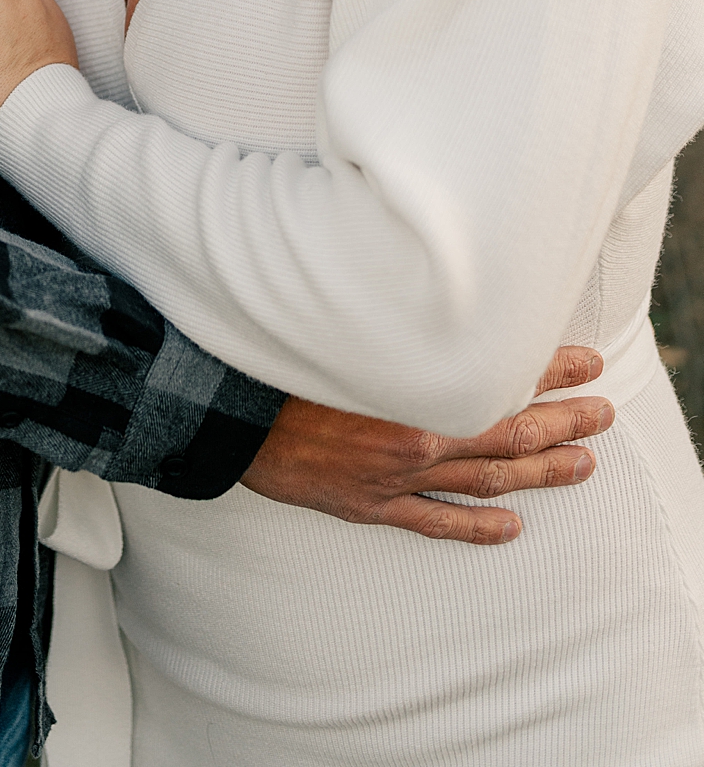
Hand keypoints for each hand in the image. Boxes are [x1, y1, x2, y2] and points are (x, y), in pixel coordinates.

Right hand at [241, 346, 614, 544]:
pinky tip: (510, 527)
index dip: (549, 369)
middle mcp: (413, 434)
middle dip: (562, 422)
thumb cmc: (278, 355)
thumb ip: (392, 320)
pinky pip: (434, 522)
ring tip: (582, 465)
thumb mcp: (342, 322)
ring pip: (484, 480)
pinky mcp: (367, 505)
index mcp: (410, 384)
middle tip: (603, 415)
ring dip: (538, 473)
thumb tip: (436, 295)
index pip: (499, 377)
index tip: (587, 361)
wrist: (220, 410)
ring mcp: (393, 476)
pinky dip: (476, 527)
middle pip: (507, 432)